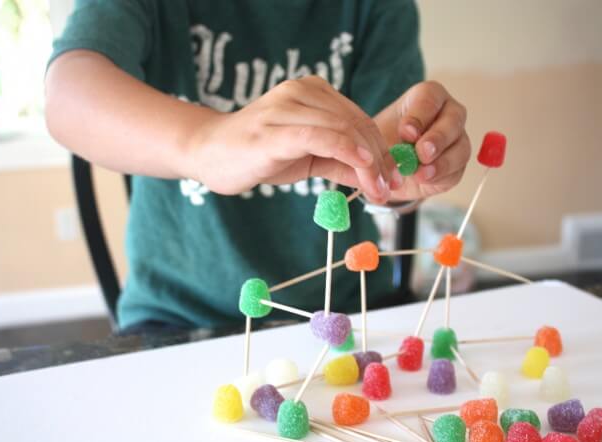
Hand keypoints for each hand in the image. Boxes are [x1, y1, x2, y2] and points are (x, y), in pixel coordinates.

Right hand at [186, 76, 397, 202]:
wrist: (210, 154)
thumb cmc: (258, 155)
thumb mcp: (308, 159)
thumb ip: (341, 163)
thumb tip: (378, 179)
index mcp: (311, 91)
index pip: (358, 119)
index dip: (381, 149)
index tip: (392, 178)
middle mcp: (301, 90)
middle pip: (356, 123)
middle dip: (379, 159)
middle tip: (389, 188)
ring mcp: (286, 107)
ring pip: (344, 130)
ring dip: (369, 163)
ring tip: (378, 191)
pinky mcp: (275, 130)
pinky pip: (321, 137)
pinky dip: (348, 151)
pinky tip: (364, 168)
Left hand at [376, 81, 470, 200]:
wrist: (385, 169)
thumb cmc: (384, 142)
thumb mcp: (377, 136)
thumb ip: (385, 140)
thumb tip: (394, 153)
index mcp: (427, 97)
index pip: (430, 98)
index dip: (419, 116)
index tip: (406, 133)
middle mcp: (448, 114)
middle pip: (453, 120)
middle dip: (437, 138)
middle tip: (421, 153)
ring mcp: (457, 139)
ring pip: (460, 147)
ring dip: (441, 162)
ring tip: (420, 173)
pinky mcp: (457, 164)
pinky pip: (456, 170)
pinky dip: (441, 176)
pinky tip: (424, 179)